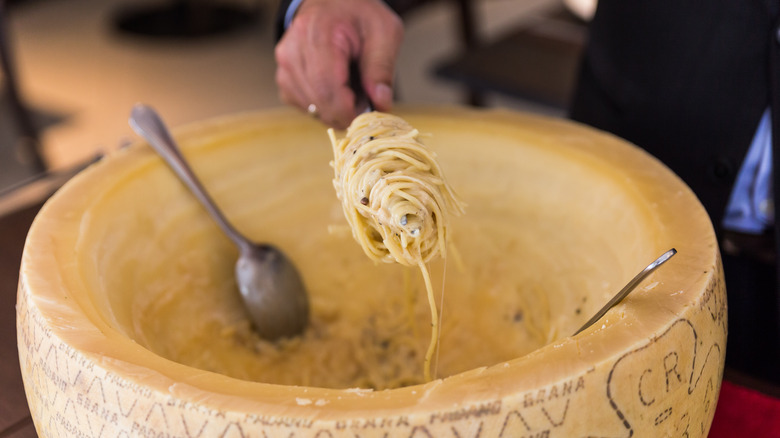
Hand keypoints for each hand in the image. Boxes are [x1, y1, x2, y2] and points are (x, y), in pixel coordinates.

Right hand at [275, 0, 403, 128]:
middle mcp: (292, 50)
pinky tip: (337, 92)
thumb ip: (383, 67)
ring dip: (336, 110)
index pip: (325, 85)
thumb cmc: (358, 15)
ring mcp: (285, 66)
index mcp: (316, 33)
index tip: (367, 115)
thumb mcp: (384, 31)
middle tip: (366, 106)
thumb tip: (381, 103)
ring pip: (311, 107)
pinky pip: (305, 107)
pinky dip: (325, 107)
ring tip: (354, 91)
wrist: (333, 4)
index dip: (346, 109)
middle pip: (318, 100)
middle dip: (345, 113)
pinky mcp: (285, 79)